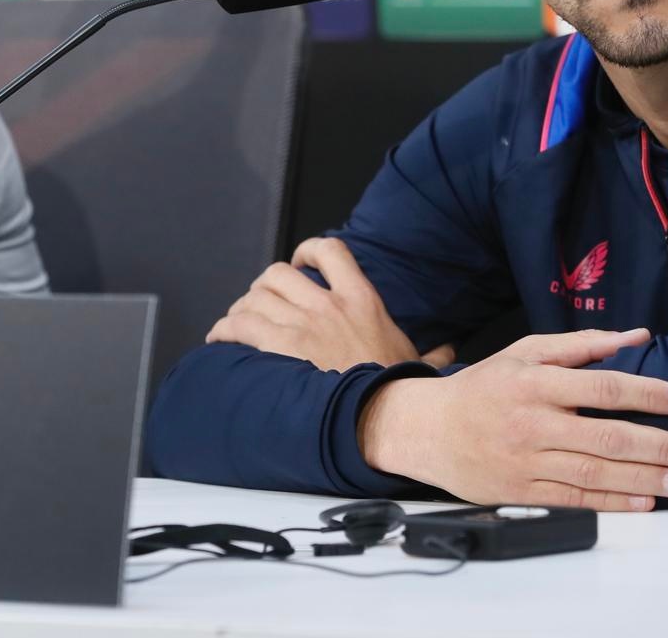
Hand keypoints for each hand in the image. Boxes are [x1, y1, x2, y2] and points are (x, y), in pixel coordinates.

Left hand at [205, 238, 455, 370]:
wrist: (382, 416)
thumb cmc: (398, 392)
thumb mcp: (417, 364)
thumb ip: (432, 353)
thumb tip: (448, 350)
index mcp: (361, 300)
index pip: (330, 251)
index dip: (308, 251)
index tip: (300, 264)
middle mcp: (329, 305)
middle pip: (278, 274)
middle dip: (263, 287)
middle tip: (260, 306)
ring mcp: (304, 324)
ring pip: (255, 296)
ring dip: (240, 310)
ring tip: (234, 326)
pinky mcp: (282, 347)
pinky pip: (240, 324)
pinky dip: (224, 329)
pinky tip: (220, 340)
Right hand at [358, 328, 667, 511]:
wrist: (427, 430)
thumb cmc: (483, 388)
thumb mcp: (524, 352)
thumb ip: (582, 345)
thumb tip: (636, 336)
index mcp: (535, 381)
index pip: (604, 387)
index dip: (650, 394)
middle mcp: (532, 422)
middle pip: (608, 436)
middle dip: (662, 445)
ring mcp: (526, 460)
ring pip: (596, 472)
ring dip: (645, 478)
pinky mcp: (521, 490)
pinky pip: (575, 498)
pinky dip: (613, 502)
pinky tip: (645, 502)